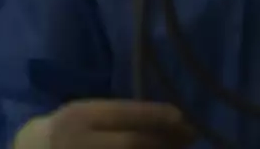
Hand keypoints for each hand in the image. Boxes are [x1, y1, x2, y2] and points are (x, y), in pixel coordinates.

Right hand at [14, 100, 194, 148]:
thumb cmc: (69, 129)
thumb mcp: (86, 114)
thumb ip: (118, 116)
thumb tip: (168, 119)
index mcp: (80, 116)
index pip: (123, 115)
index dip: (155, 116)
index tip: (182, 116)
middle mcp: (81, 141)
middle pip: (131, 143)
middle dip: (164, 140)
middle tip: (191, 134)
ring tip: (180, 147)